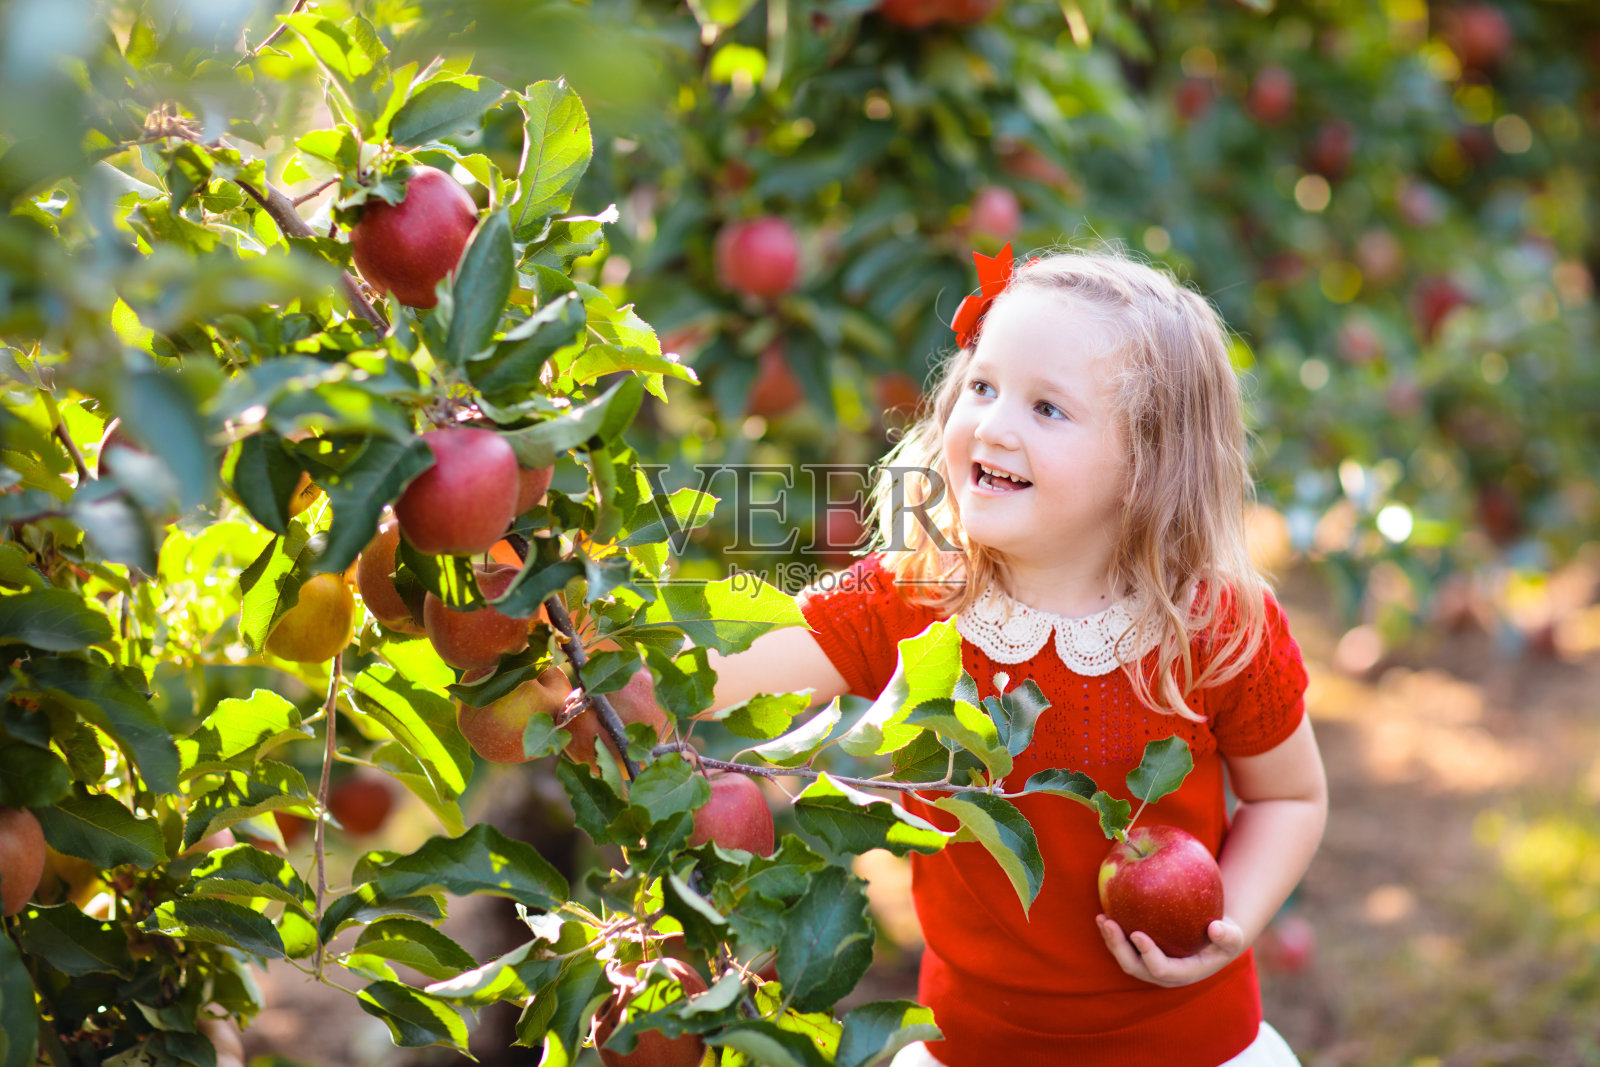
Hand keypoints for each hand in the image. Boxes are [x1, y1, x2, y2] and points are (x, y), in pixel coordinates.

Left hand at [1095, 914, 1245, 986]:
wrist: (1214, 937)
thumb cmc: (1223, 935)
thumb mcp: (1232, 935)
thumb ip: (1228, 935)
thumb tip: (1216, 928)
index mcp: (1183, 973)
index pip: (1162, 969)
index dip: (1148, 954)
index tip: (1137, 933)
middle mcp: (1163, 974)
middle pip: (1135, 967)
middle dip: (1119, 948)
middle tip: (1109, 923)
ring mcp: (1150, 965)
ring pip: (1125, 958)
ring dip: (1110, 940)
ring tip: (1101, 918)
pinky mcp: (1142, 954)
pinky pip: (1123, 946)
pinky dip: (1112, 933)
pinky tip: (1104, 912)